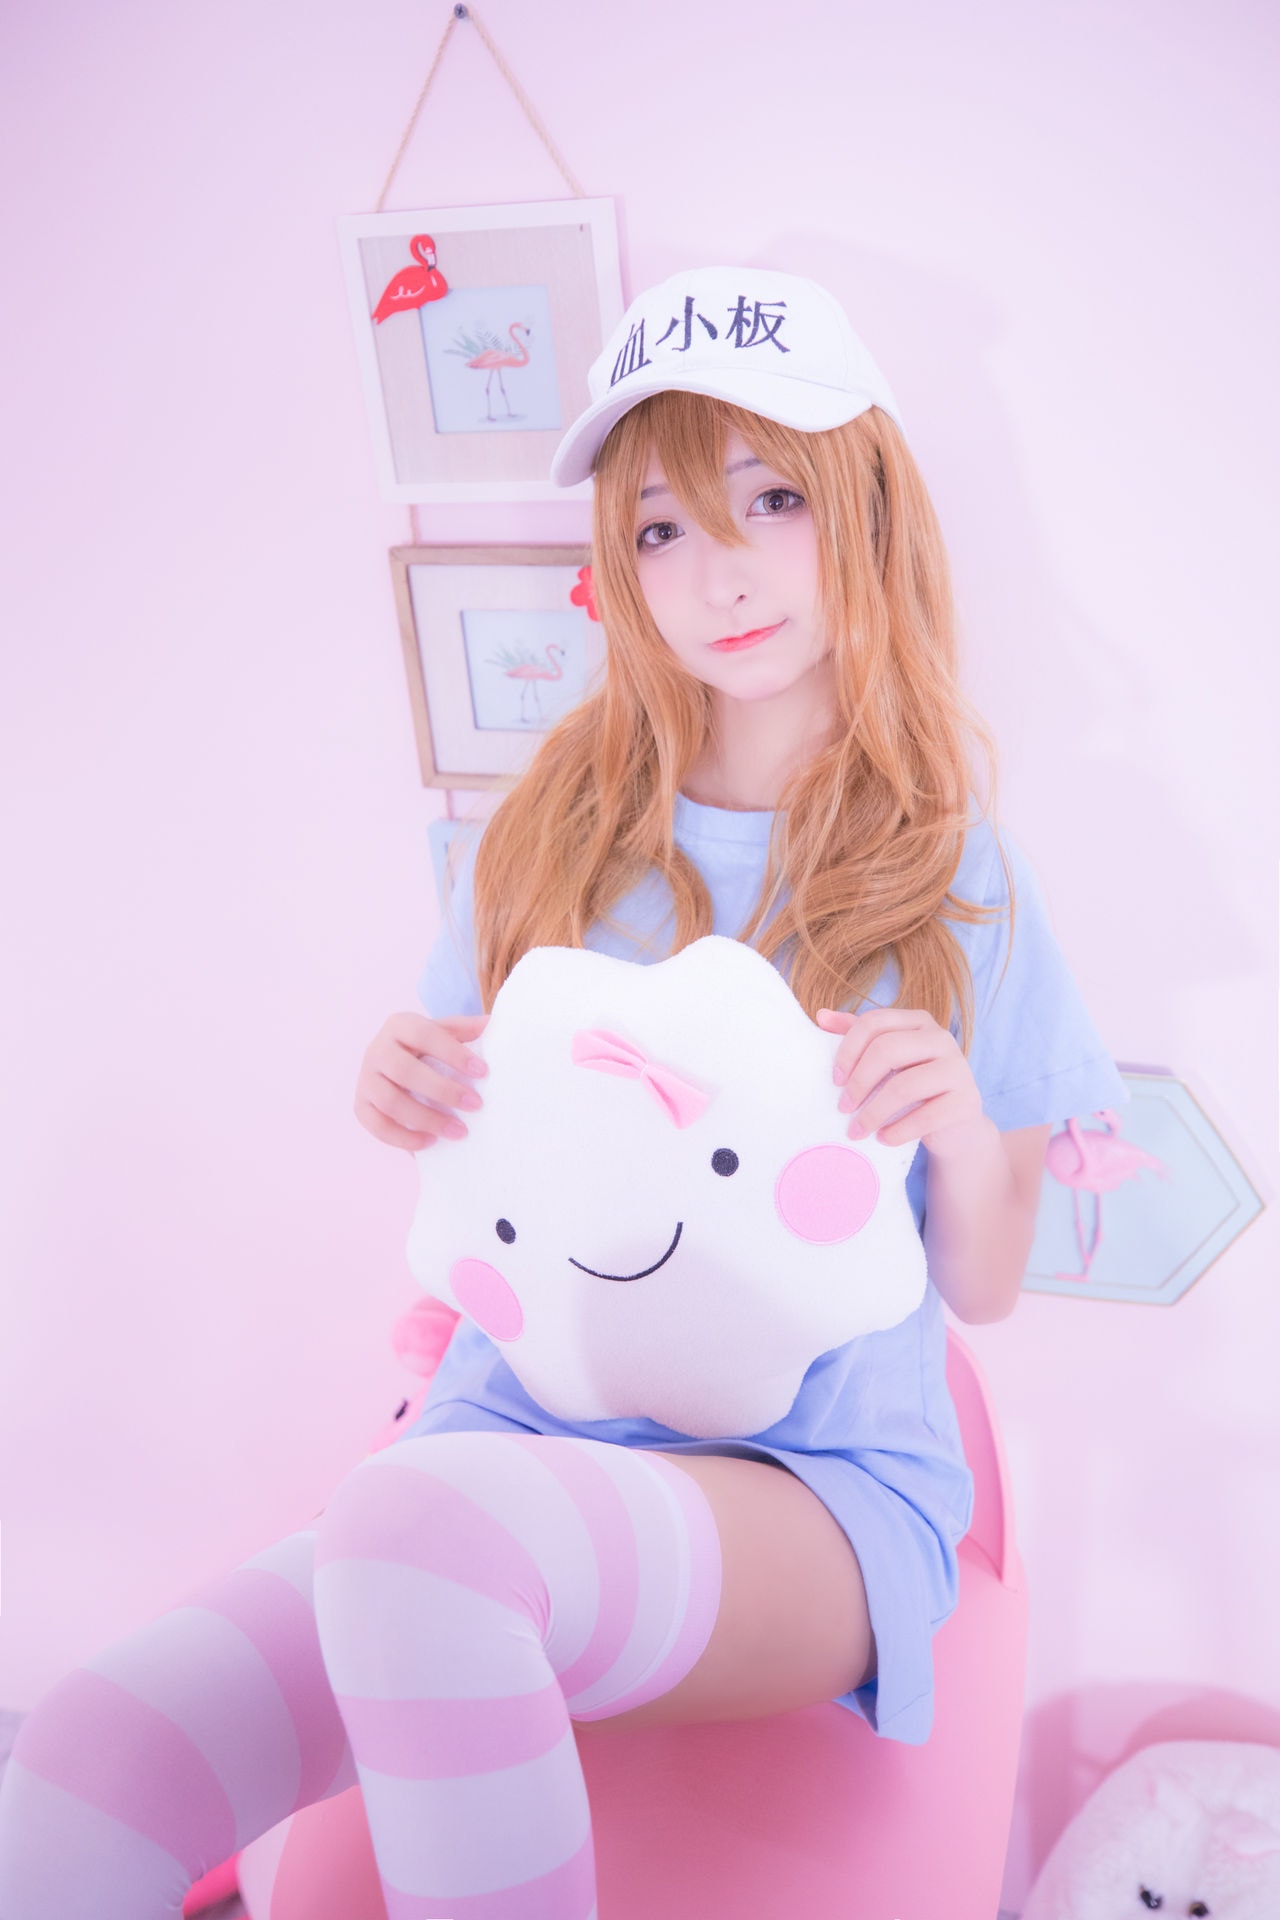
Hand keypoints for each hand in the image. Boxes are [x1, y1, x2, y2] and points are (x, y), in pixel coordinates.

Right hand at [355, 1011, 488, 1151]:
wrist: (393, 1061)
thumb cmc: (426, 1047)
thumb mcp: (444, 1032)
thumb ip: (466, 1029)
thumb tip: (494, 1025)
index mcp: (399, 1025)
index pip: (425, 1034)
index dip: (453, 1053)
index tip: (482, 1072)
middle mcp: (377, 1049)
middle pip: (404, 1070)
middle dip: (443, 1090)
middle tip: (475, 1105)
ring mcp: (365, 1079)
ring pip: (390, 1101)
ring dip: (426, 1119)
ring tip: (459, 1132)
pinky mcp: (360, 1105)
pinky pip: (377, 1125)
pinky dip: (403, 1138)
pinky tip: (431, 1143)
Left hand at [814, 1007, 987, 1160]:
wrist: (954, 1127)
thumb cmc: (912, 1089)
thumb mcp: (885, 1061)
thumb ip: (857, 1036)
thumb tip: (821, 1016)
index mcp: (918, 1021)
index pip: (875, 1022)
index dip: (848, 1050)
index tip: (834, 1079)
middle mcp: (941, 1038)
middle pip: (887, 1050)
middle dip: (859, 1082)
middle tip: (843, 1108)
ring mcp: (958, 1069)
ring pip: (904, 1086)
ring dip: (873, 1113)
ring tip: (857, 1131)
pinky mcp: (967, 1101)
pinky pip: (925, 1116)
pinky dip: (898, 1131)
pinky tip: (883, 1139)